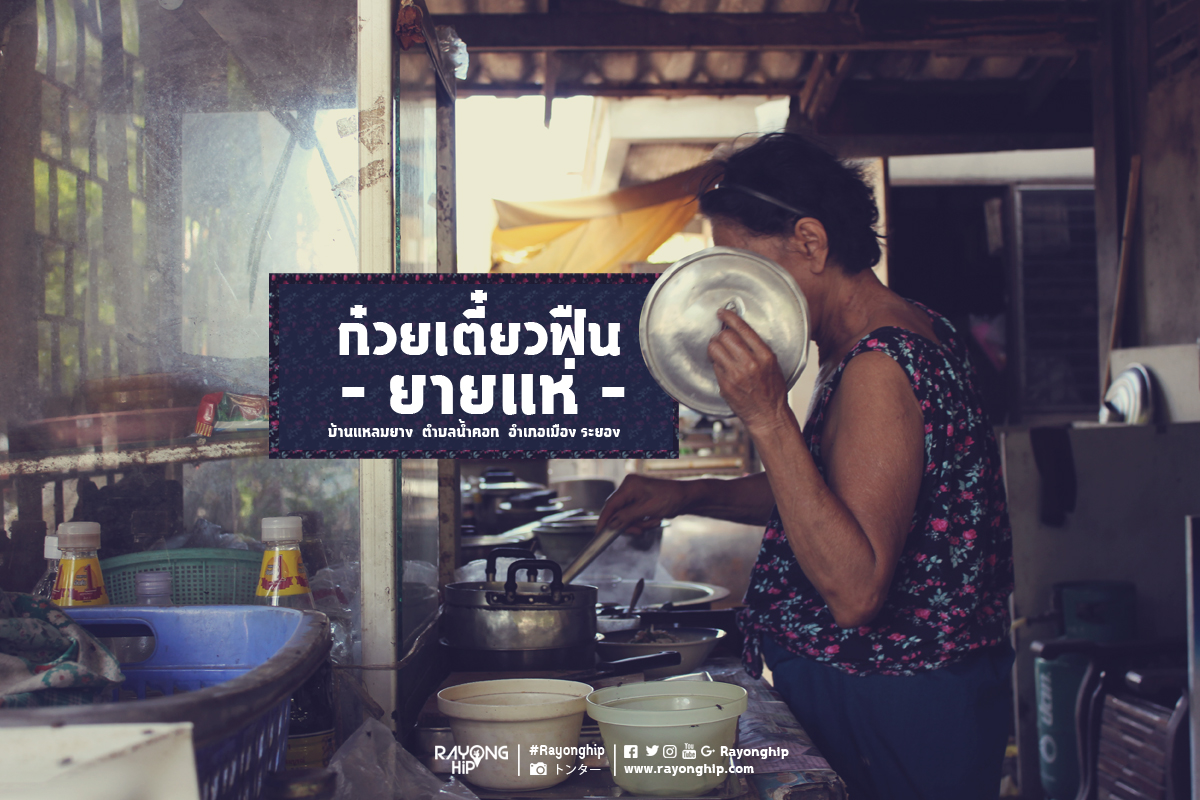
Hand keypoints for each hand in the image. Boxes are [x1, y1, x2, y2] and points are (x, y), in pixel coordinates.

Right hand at [595, 474, 689, 536]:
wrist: (687, 498)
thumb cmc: (671, 498)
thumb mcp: (647, 509)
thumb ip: (627, 517)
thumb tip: (611, 524)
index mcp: (629, 485)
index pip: (610, 505)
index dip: (604, 520)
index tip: (599, 533)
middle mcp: (629, 488)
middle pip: (618, 512)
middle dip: (629, 523)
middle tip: (639, 530)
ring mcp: (634, 495)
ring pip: (626, 516)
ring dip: (639, 524)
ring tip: (653, 522)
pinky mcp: (640, 501)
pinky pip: (634, 516)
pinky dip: (643, 522)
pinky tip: (654, 519)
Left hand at [707, 309, 790, 430]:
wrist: (769, 415)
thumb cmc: (772, 390)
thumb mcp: (772, 364)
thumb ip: (757, 348)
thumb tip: (738, 331)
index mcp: (765, 355)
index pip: (743, 328)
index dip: (729, 317)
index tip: (722, 312)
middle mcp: (750, 364)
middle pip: (725, 336)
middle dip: (720, 335)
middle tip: (721, 339)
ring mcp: (736, 375)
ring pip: (714, 349)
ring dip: (714, 347)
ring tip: (719, 352)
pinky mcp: (725, 385)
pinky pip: (714, 366)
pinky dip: (717, 364)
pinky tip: (724, 368)